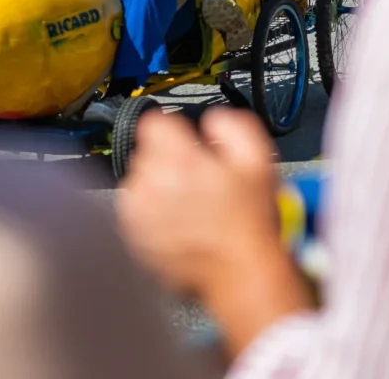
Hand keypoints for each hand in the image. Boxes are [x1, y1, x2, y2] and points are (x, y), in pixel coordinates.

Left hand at [117, 108, 280, 292]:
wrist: (241, 270)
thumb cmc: (249, 219)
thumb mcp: (257, 160)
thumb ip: (232, 126)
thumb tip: (210, 119)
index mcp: (181, 159)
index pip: (154, 123)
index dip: (173, 129)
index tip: (185, 142)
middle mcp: (153, 181)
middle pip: (146, 150)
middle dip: (167, 157)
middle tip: (195, 178)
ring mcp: (140, 209)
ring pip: (137, 176)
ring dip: (156, 182)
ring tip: (185, 201)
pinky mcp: (134, 231)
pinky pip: (131, 205)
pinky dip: (148, 207)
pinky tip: (174, 218)